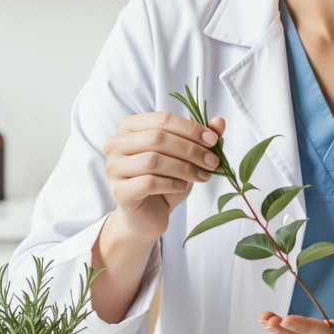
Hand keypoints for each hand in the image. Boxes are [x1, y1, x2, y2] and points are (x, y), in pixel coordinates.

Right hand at [102, 111, 225, 239]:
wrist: (149, 215)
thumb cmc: (165, 181)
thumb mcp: (186, 157)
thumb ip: (201, 139)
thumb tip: (220, 122)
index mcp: (130, 126)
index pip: (163, 119)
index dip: (191, 128)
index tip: (214, 141)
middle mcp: (116, 144)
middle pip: (158, 138)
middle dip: (191, 149)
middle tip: (213, 162)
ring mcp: (113, 167)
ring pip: (153, 160)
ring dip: (185, 167)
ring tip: (203, 176)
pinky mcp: (118, 191)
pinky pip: (149, 183)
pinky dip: (172, 183)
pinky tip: (183, 186)